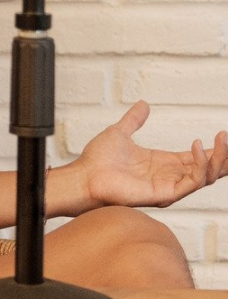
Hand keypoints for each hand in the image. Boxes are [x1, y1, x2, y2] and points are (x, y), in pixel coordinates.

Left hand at [72, 101, 227, 210]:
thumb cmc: (97, 160)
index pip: (198, 158)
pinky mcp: (165, 194)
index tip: (224, 136)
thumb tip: (143, 105)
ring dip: (219, 158)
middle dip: (225, 156)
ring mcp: (169, 186)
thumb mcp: (120, 133)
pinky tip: (197, 146)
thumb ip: (134, 120)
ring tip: (222, 139)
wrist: (84, 175)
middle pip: (209, 168)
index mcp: (164, 163)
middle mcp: (170, 176)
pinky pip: (193, 181)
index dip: (214, 149)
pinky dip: (200, 165)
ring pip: (208, 176)